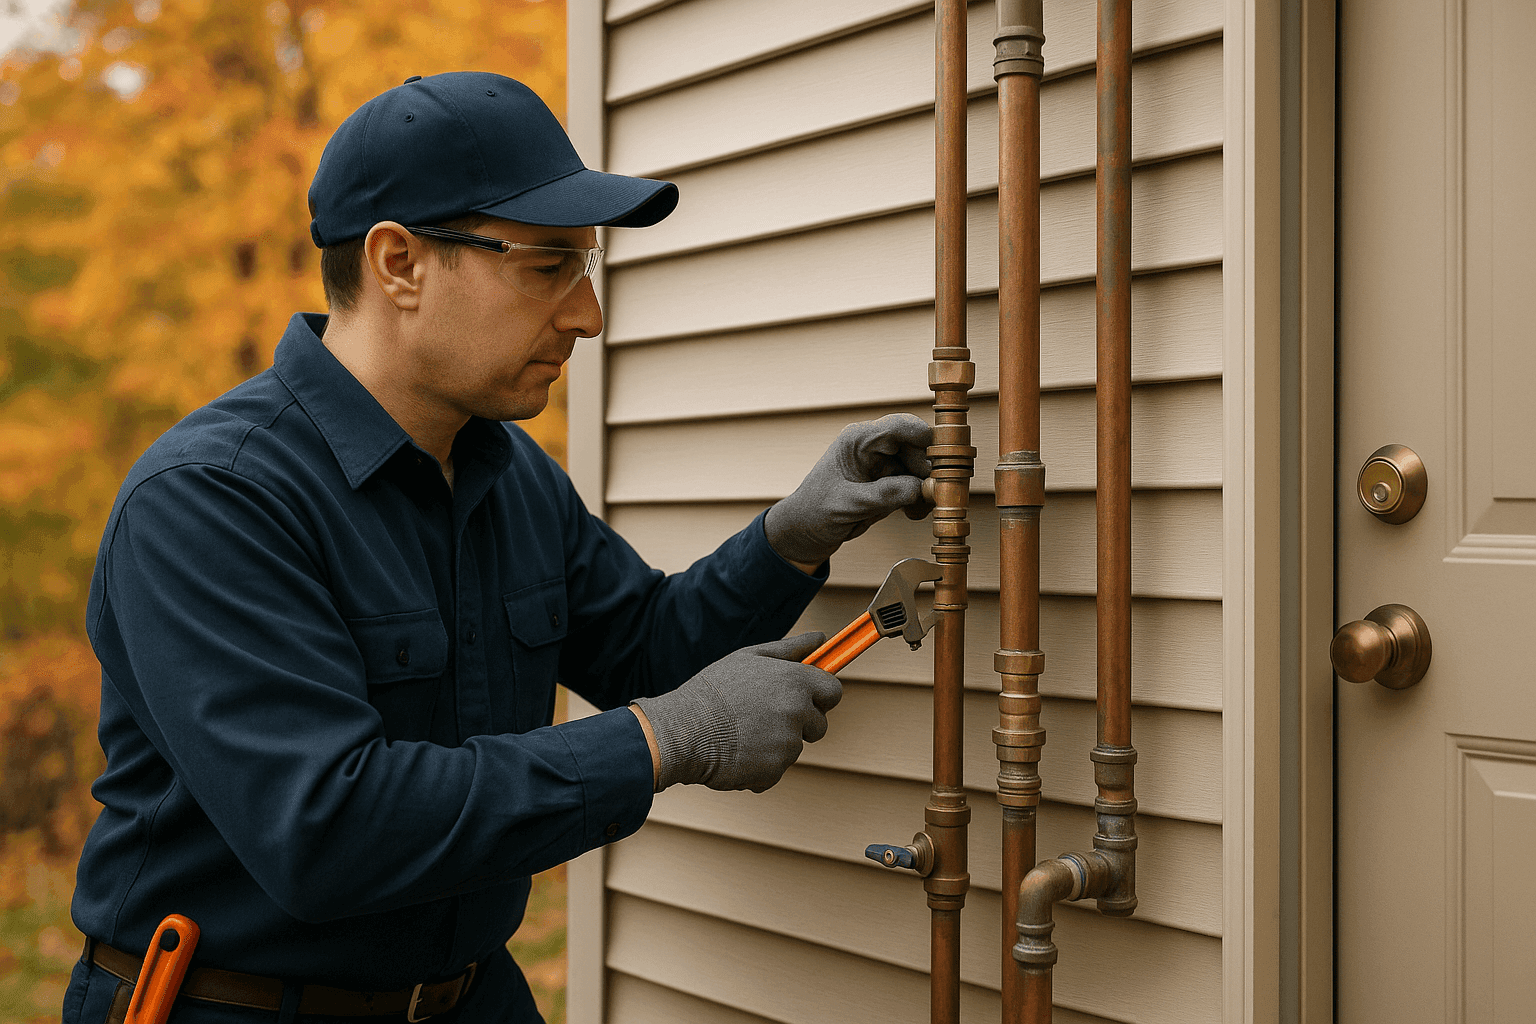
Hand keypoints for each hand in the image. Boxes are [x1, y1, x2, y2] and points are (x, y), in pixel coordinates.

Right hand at [631, 633, 841, 792]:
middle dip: (800, 724)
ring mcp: (787, 745)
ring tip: (741, 732)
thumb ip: (790, 649)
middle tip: (763, 717)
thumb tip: (820, 639)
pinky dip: (760, 765)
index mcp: (795, 681)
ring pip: (794, 748)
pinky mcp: (775, 771)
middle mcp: (797, 712)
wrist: (682, 731)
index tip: (807, 698)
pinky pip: (776, 769)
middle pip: (818, 725)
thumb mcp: (749, 658)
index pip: (834, 692)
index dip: (820, 696)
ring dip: (775, 744)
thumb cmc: (713, 691)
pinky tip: (736, 752)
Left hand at [764, 413, 932, 567]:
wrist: (804, 531)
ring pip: (920, 468)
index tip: (940, 465)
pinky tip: (912, 514)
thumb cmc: (815, 512)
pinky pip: (915, 484)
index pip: (900, 426)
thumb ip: (885, 495)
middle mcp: (873, 446)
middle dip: (928, 472)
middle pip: (917, 447)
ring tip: (917, 511)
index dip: (925, 441)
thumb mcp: (849, 505)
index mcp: (858, 440)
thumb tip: (922, 488)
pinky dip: (919, 499)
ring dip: (925, 489)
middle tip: (932, 496)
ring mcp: (882, 463)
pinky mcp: (888, 481)